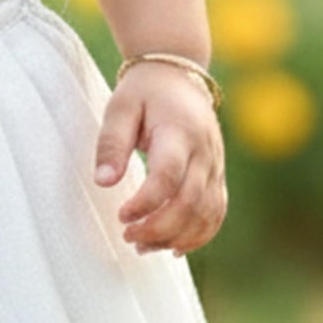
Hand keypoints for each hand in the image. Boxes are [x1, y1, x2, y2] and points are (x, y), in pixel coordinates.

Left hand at [94, 61, 226, 256]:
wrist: (178, 74)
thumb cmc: (144, 93)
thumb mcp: (119, 108)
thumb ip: (112, 144)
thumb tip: (104, 182)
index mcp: (180, 132)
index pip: (169, 176)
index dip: (146, 203)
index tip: (121, 216)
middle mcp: (204, 151)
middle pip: (190, 201)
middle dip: (159, 227)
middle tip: (128, 237)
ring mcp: (215, 165)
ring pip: (207, 212)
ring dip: (177, 236)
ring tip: (143, 246)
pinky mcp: (218, 175)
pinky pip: (217, 212)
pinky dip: (199, 235)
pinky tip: (173, 248)